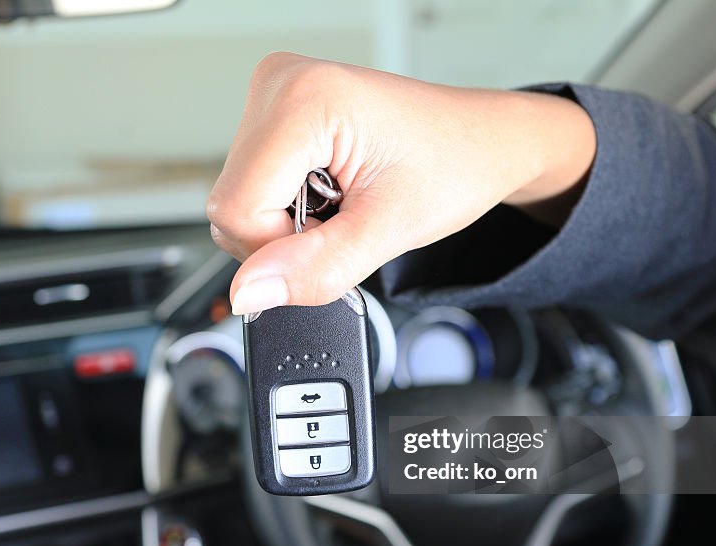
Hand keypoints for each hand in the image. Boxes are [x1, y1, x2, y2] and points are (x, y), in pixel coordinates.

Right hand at [207, 53, 596, 314]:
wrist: (484, 142)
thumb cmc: (455, 166)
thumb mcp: (390, 230)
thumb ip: (316, 267)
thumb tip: (247, 293)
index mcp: (306, 99)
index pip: (237, 209)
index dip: (281, 249)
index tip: (337, 236)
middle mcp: (279, 83)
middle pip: (231, 205)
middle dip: (285, 238)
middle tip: (346, 218)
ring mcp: (273, 91)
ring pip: (238, 199)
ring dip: (288, 224)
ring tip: (343, 201)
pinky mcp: (274, 110)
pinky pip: (251, 184)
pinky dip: (288, 206)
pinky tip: (329, 191)